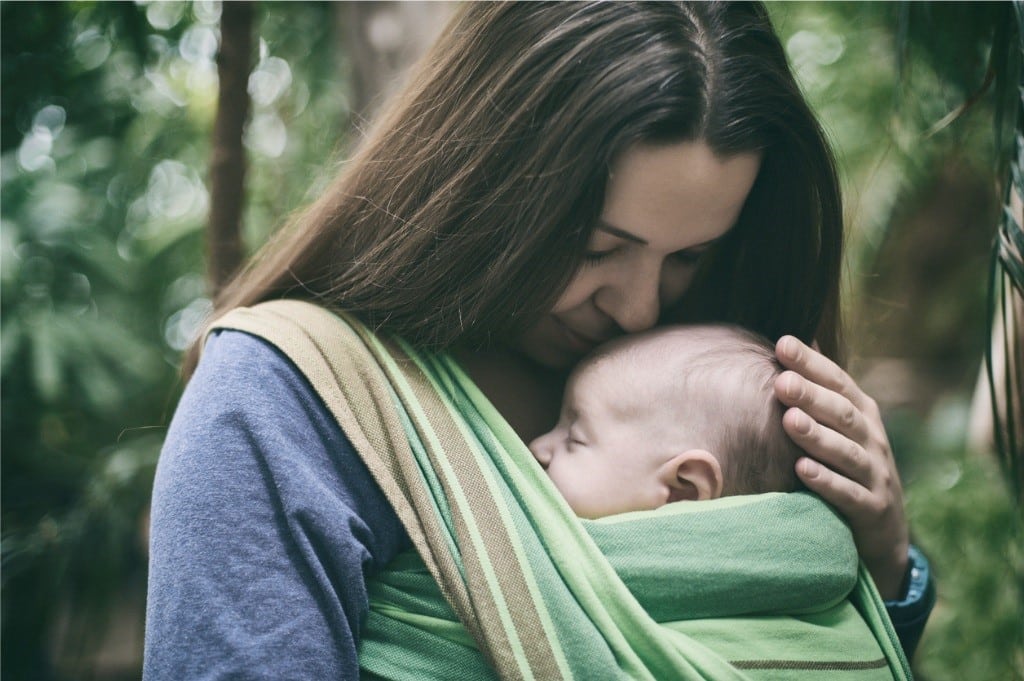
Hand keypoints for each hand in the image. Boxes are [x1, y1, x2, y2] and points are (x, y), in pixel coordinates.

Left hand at [774, 335, 908, 598]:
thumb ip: (818, 389)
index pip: (837, 382)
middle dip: (812, 396)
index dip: (812, 363)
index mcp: (862, 414)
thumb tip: (786, 340)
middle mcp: (873, 440)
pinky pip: (848, 494)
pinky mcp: (872, 510)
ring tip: (789, 420)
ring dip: (818, 436)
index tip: (781, 344)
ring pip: (847, 452)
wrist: (884, 531)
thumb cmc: (849, 468)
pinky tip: (801, 469)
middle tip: (783, 382)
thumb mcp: (839, 427)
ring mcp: (875, 475)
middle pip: (842, 413)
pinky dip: (826, 482)